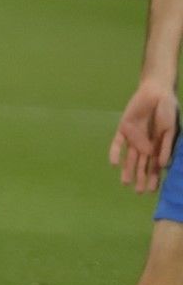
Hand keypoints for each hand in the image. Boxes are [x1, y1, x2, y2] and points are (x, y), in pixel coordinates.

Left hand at [109, 80, 177, 194]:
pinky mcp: (123, 129)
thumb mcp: (170, 130)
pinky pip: (118, 143)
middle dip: (141, 178)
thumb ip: (166, 146)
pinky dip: (116, 152)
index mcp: (158, 145)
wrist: (156, 92)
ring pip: (130, 157)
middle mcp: (145, 144)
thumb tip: (163, 165)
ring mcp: (134, 137)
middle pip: (142, 164)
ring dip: (127, 170)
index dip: (154, 177)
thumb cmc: (167, 110)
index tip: (152, 191)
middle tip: (139, 192)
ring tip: (125, 182)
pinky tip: (114, 164)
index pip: (155, 165)